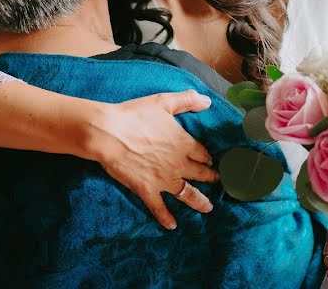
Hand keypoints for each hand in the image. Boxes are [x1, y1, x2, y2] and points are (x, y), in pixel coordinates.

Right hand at [78, 90, 218, 229]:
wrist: (109, 133)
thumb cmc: (135, 115)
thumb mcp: (163, 102)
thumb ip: (187, 100)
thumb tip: (208, 101)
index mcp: (184, 143)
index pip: (202, 153)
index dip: (208, 157)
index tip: (212, 161)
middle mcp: (178, 163)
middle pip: (200, 174)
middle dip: (211, 178)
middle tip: (218, 183)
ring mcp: (164, 179)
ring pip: (188, 194)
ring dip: (200, 202)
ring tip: (208, 208)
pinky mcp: (147, 190)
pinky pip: (159, 208)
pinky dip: (166, 218)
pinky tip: (172, 226)